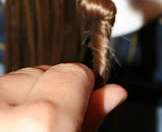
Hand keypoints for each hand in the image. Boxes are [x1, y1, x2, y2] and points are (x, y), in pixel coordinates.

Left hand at [0, 63, 126, 131]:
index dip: (85, 87)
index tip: (87, 99)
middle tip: (55, 123)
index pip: (73, 73)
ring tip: (27, 127)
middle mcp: (3, 109)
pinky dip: (6, 101)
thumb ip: (91, 118)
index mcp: (42, 123)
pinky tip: (11, 124)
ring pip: (15, 77)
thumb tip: (114, 92)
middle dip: (53, 89)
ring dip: (26, 95)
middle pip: (42, 70)